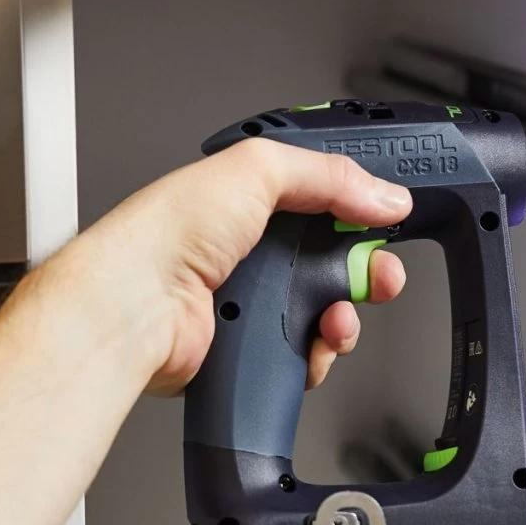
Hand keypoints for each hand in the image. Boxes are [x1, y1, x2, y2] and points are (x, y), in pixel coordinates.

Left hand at [48, 137, 409, 396]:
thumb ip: (326, 174)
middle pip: (335, 260)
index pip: (324, 199)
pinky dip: (317, 354)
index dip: (360, 209)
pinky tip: (312, 345)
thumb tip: (381, 193)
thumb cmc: (167, 233)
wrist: (137, 308)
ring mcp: (251, 302)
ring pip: (325, 312)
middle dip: (367, 270)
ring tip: (336, 319)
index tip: (388, 218)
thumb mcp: (256, 171)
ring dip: (344, 317)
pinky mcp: (249, 347)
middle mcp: (250, 249)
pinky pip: (304, 354)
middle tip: (381, 277)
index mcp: (249, 199)